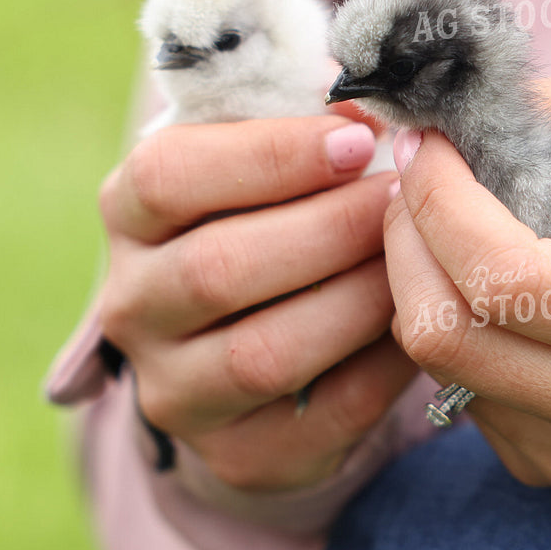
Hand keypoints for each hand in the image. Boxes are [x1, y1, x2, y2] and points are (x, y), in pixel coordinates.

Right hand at [97, 111, 417, 491]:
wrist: (250, 351)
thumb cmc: (272, 222)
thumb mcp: (264, 163)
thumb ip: (300, 126)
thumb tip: (372, 93)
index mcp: (130, 217)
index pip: (169, 177)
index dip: (270, 155)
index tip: (361, 138)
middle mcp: (133, 309)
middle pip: (220, 269)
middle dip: (330, 228)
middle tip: (407, 200)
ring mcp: (176, 393)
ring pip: (265, 353)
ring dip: (357, 299)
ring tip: (418, 259)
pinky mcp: (237, 456)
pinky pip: (322, 414)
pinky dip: (383, 367)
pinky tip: (420, 323)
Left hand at [383, 77, 550, 494]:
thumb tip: (476, 100)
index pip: (506, 276)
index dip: (441, 202)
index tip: (429, 145)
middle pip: (447, 335)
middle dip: (406, 241)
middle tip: (417, 178)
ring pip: (439, 370)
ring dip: (418, 283)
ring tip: (443, 223)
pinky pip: (462, 397)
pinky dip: (454, 330)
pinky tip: (482, 290)